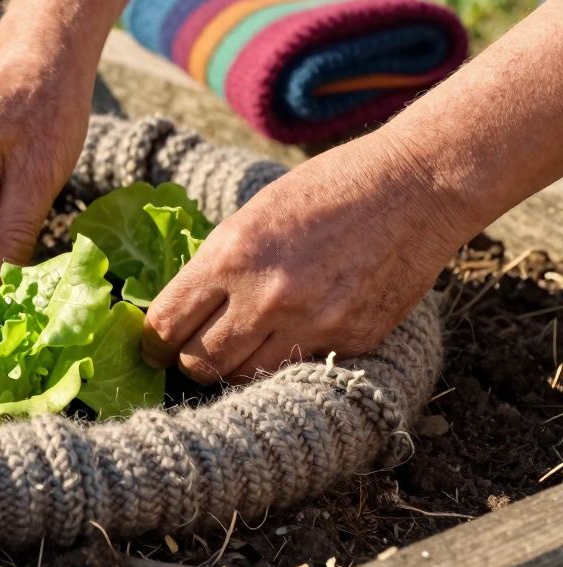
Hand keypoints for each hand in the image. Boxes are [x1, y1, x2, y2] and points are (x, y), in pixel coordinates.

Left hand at [141, 131, 473, 382]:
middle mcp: (266, 296)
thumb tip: (182, 306)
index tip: (153, 345)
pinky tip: (287, 336)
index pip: (167, 324)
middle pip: (198, 364)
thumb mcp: (252, 215)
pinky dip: (284, 361)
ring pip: (243, 378)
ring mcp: (311, 324)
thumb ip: (218, 264)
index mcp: (231, 255)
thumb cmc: (326, 189)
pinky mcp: (349, 341)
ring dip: (233, 368)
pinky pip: (296, 369)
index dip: (153, 342)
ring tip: (237, 349)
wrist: (414, 188)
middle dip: (187, 362)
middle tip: (190, 353)